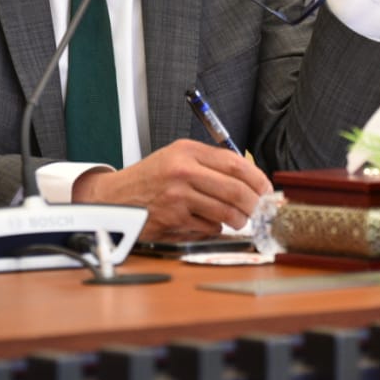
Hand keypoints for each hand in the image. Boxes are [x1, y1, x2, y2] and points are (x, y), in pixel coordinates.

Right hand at [70, 139, 271, 238]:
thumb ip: (209, 163)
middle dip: (253, 203)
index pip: (234, 162)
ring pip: (225, 212)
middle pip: (234, 189)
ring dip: (238, 220)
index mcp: (187, 151)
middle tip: (259, 209)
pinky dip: (215, 228)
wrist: (113, 198)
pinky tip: (209, 223)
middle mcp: (183, 171)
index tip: (266, 188)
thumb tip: (248, 178)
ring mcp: (178, 197)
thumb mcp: (176, 158)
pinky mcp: (173, 219)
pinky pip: (208, 227)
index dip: (256, 177)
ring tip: (239, 220)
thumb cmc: (149, 179)